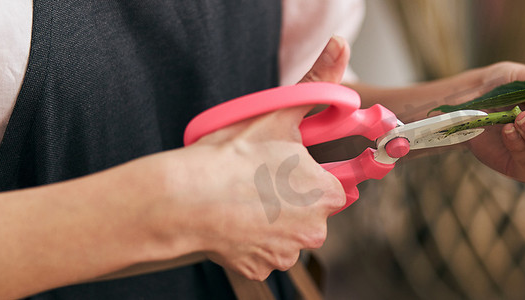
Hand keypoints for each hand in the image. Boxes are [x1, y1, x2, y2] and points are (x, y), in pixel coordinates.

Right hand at [163, 37, 349, 279]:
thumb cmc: (231, 157)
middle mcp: (314, 229)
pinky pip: (262, 251)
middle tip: (259, 178)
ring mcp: (286, 252)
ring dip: (270, 219)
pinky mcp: (260, 268)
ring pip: (285, 232)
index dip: (310, 172)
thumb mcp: (277, 113)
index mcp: (326, 194)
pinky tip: (232, 220)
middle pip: (310, 210)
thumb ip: (316, 84)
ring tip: (242, 198)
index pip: (335, 185)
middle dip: (290, 196)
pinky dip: (249, 239)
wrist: (184, 199)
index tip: (287, 166)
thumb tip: (339, 49)